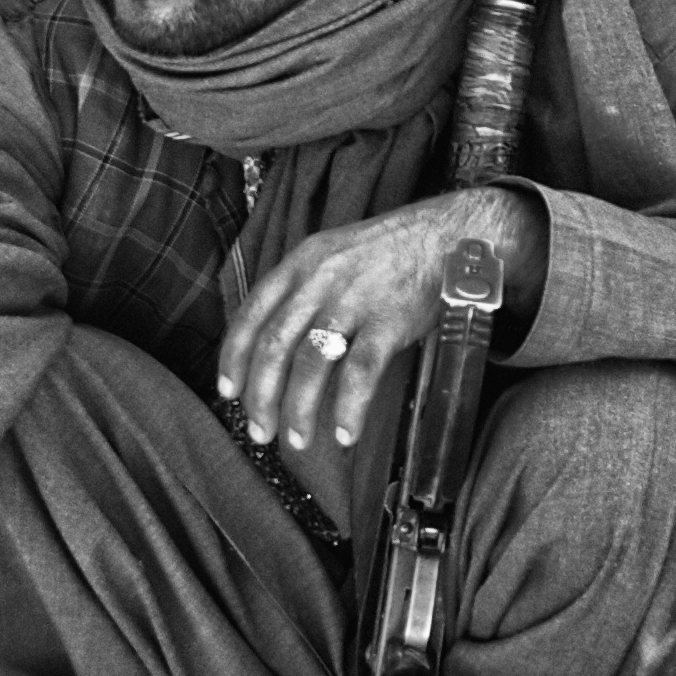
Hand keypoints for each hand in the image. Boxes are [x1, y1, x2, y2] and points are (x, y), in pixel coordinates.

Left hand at [214, 188, 539, 457]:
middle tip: (260, 431)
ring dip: (299, 409)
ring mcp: (355, 299)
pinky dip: (349, 408)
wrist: (447, 235)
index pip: (251, 315)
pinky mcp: (390, 320)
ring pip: (312, 363)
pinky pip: (360, 372)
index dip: (234, 359)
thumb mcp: (334, 255)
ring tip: (299, 440)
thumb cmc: (389, 252)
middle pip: (274, 346)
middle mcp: (320, 280)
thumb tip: (278, 344)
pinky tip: (345, 432)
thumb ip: (304, 290)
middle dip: (261, 396)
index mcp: (300, 263)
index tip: (228, 392)